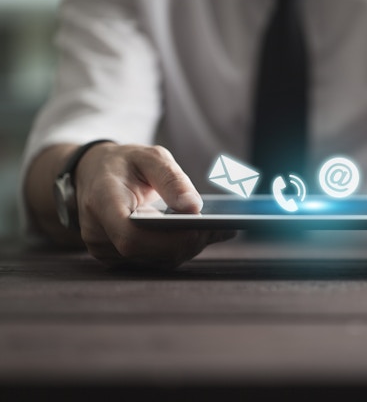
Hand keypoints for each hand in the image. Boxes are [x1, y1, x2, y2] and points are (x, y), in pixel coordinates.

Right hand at [74, 143, 234, 267]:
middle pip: (149, 253)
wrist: (95, 175)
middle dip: (187, 242)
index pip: (131, 236)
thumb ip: (171, 178)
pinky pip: (156, 259)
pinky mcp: (120, 259)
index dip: (168, 238)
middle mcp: (99, 234)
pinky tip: (203, 234)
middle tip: (221, 228)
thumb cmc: (124, 164)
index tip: (200, 227)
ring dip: (188, 246)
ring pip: (156, 260)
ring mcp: (106, 251)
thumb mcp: (149, 157)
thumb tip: (194, 207)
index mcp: (102, 203)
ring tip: (217, 230)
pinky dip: (181, 247)